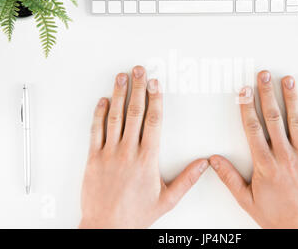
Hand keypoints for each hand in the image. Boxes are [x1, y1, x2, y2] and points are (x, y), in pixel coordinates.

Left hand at [79, 66, 208, 228]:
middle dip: (137, 88)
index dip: (155, 99)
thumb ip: (187, 179)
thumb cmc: (135, 215)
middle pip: (134, 112)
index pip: (153, 121)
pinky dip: (98, 114)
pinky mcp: (93, 158)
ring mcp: (108, 153)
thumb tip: (204, 164)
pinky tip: (102, 101)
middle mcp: (128, 152)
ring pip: (114, 117)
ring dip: (118, 95)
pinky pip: (95, 131)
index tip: (155, 83)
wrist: (105, 227)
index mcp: (147, 159)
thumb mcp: (167, 199)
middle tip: (138, 70)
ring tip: (121, 77)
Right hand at [210, 71, 297, 228]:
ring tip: (287, 80)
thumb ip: (230, 178)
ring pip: (295, 121)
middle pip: (273, 118)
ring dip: (290, 98)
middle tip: (264, 76)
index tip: (244, 91)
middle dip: (267, 94)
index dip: (247, 107)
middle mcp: (284, 156)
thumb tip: (215, 161)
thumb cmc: (279, 217)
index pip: (253, 128)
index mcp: (265, 164)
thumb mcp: (247, 200)